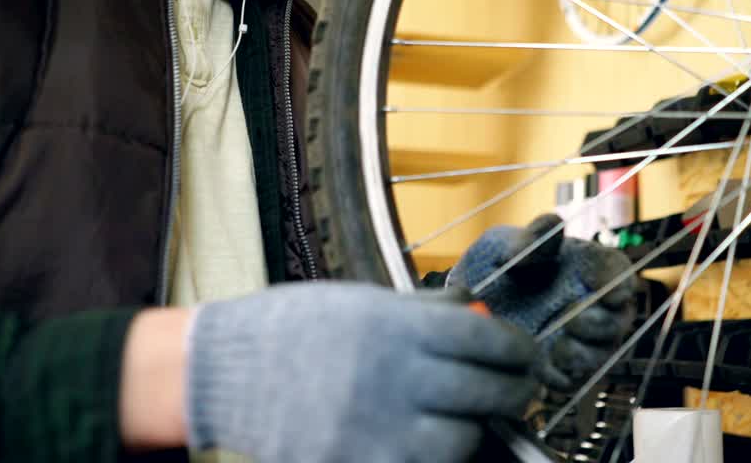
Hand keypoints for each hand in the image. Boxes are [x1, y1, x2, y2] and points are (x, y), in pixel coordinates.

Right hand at [185, 281, 538, 462]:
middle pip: (486, 392)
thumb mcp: (361, 302)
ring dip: (470, 429)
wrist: (223, 371)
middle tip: (519, 390)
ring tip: (463, 417)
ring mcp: (376, 428)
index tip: (527, 356)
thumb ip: (423, 314)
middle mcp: (394, 376)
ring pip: (460, 440)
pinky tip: (426, 442)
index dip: (520, 351)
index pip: (488, 341)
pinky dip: (432, 457)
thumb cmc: (292, 329)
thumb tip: (480, 320)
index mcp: (396, 327)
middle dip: (513, 392)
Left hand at [448, 214, 636, 392]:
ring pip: (602, 352)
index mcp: (584, 268)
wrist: (459, 307)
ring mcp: (576, 339)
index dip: (616, 280)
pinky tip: (543, 364)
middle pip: (619, 317)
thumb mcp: (502, 244)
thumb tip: (555, 224)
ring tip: (558, 345)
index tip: (601, 287)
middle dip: (602, 322)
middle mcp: (588, 304)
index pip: (618, 272)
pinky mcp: (558, 368)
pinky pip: (575, 379)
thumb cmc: (489, 268)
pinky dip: (564, 374)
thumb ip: (529, 238)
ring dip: (586, 351)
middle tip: (574, 319)